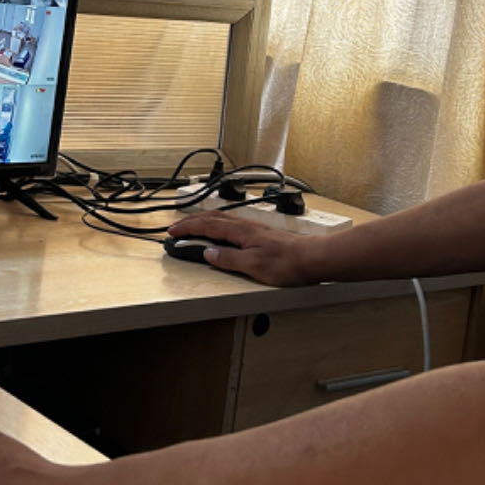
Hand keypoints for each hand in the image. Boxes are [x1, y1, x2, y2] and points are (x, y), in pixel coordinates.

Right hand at [164, 214, 327, 285]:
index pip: (207, 226)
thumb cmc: (287, 263)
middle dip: (191, 222)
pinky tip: (219, 232)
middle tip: (176, 228)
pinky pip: (231, 225)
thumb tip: (208, 252)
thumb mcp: (252, 265)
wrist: (312, 259)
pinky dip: (217, 226)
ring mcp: (253, 229)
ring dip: (203, 222)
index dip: (187, 228)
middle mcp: (245, 226)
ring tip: (191, 228)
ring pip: (221, 220)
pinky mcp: (260, 234)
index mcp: (240, 231)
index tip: (172, 232)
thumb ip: (228, 258)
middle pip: (212, 219)